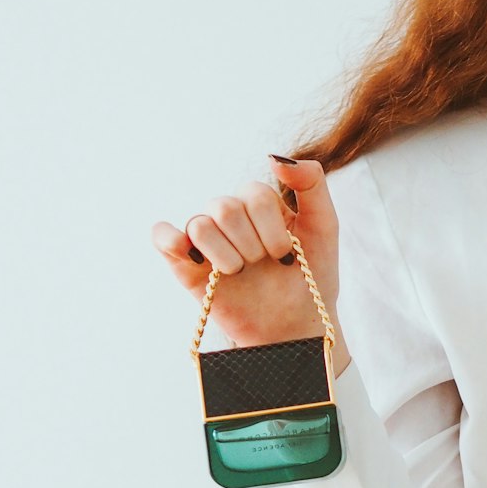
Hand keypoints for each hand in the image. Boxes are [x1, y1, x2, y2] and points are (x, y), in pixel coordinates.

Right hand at [152, 155, 349, 371]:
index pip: (253, 194)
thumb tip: (274, 158)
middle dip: (250, 244)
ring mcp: (207, 242)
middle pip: (224, 207)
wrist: (295, 329)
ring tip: (239, 273)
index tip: (285, 253)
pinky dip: (169, 238)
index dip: (270, 227)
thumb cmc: (311, 279)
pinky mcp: (186, 266)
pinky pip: (162, 236)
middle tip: (262, 265)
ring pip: (199, 225)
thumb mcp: (324, 228)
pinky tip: (187, 252)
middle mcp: (230, 219)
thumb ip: (311, 185)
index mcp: (259, 204)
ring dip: (226, 255)